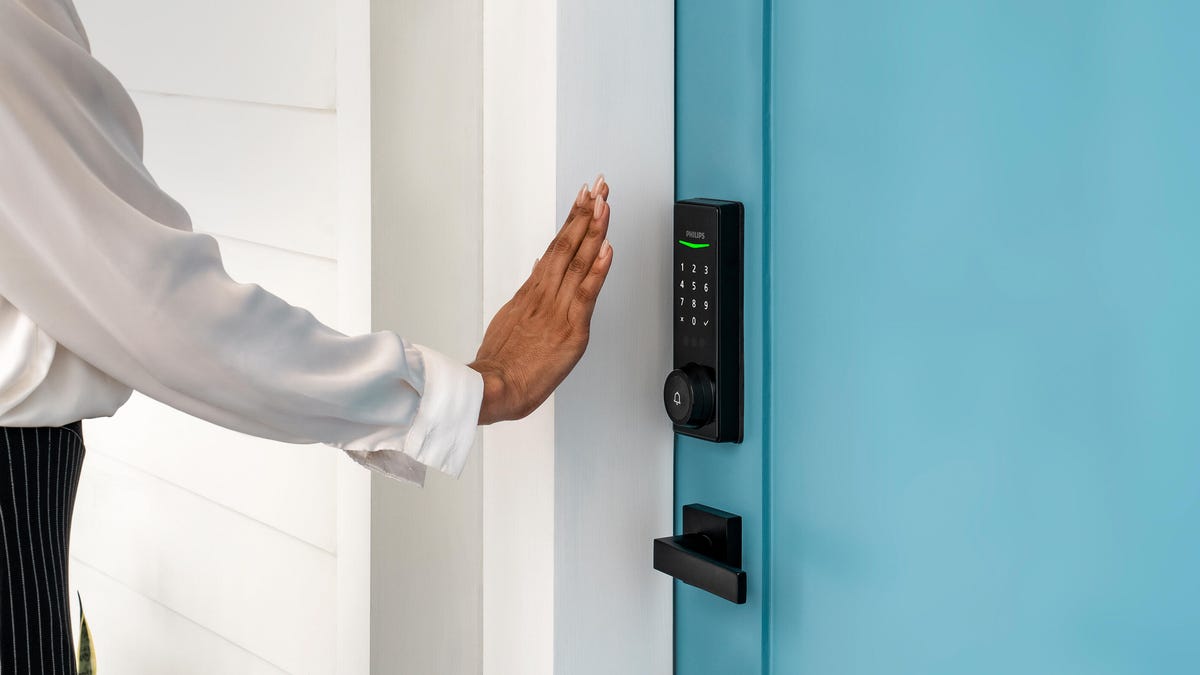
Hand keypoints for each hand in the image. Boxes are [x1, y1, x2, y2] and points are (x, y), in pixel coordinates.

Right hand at [469, 175, 612, 423]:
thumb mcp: (511, 318)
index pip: (557, 247)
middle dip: (585, 212)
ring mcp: (558, 310)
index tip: (584, 197)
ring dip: (593, 230)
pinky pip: (586, 294)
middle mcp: (546, 294)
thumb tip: (539, 266)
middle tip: (599, 186)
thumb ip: (529, 292)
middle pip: (567, 244)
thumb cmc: (501, 363)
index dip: (572, 220)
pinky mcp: (570, 329)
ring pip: (577, 262)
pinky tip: (607, 249)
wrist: (493, 387)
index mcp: (533, 292)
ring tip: (604, 203)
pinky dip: (598, 270)